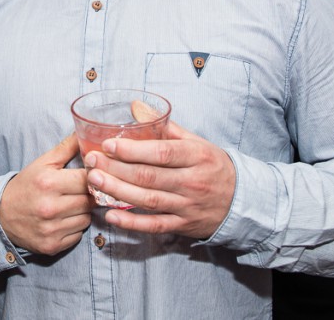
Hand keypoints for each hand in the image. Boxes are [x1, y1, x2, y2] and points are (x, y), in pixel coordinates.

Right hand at [0, 134, 92, 255]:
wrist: (0, 215)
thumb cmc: (25, 186)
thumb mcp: (42, 163)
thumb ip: (67, 147)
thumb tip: (86, 131)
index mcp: (49, 183)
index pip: (89, 179)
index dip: (94, 177)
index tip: (93, 176)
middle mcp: (51, 207)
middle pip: (91, 200)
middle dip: (90, 194)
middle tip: (82, 190)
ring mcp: (51, 229)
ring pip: (87, 218)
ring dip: (83, 212)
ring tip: (70, 204)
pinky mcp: (52, 245)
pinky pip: (78, 234)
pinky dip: (75, 227)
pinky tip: (64, 219)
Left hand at [84, 120, 235, 238]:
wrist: (242, 201)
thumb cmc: (213, 166)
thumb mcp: (196, 142)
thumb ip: (165, 127)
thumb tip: (136, 106)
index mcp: (196, 156)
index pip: (162, 153)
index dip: (133, 150)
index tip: (108, 144)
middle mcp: (192, 182)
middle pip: (149, 176)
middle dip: (116, 169)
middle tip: (91, 161)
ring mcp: (187, 206)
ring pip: (148, 200)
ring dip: (118, 191)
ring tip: (94, 181)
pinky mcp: (182, 225)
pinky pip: (155, 226)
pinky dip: (132, 223)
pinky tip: (111, 215)